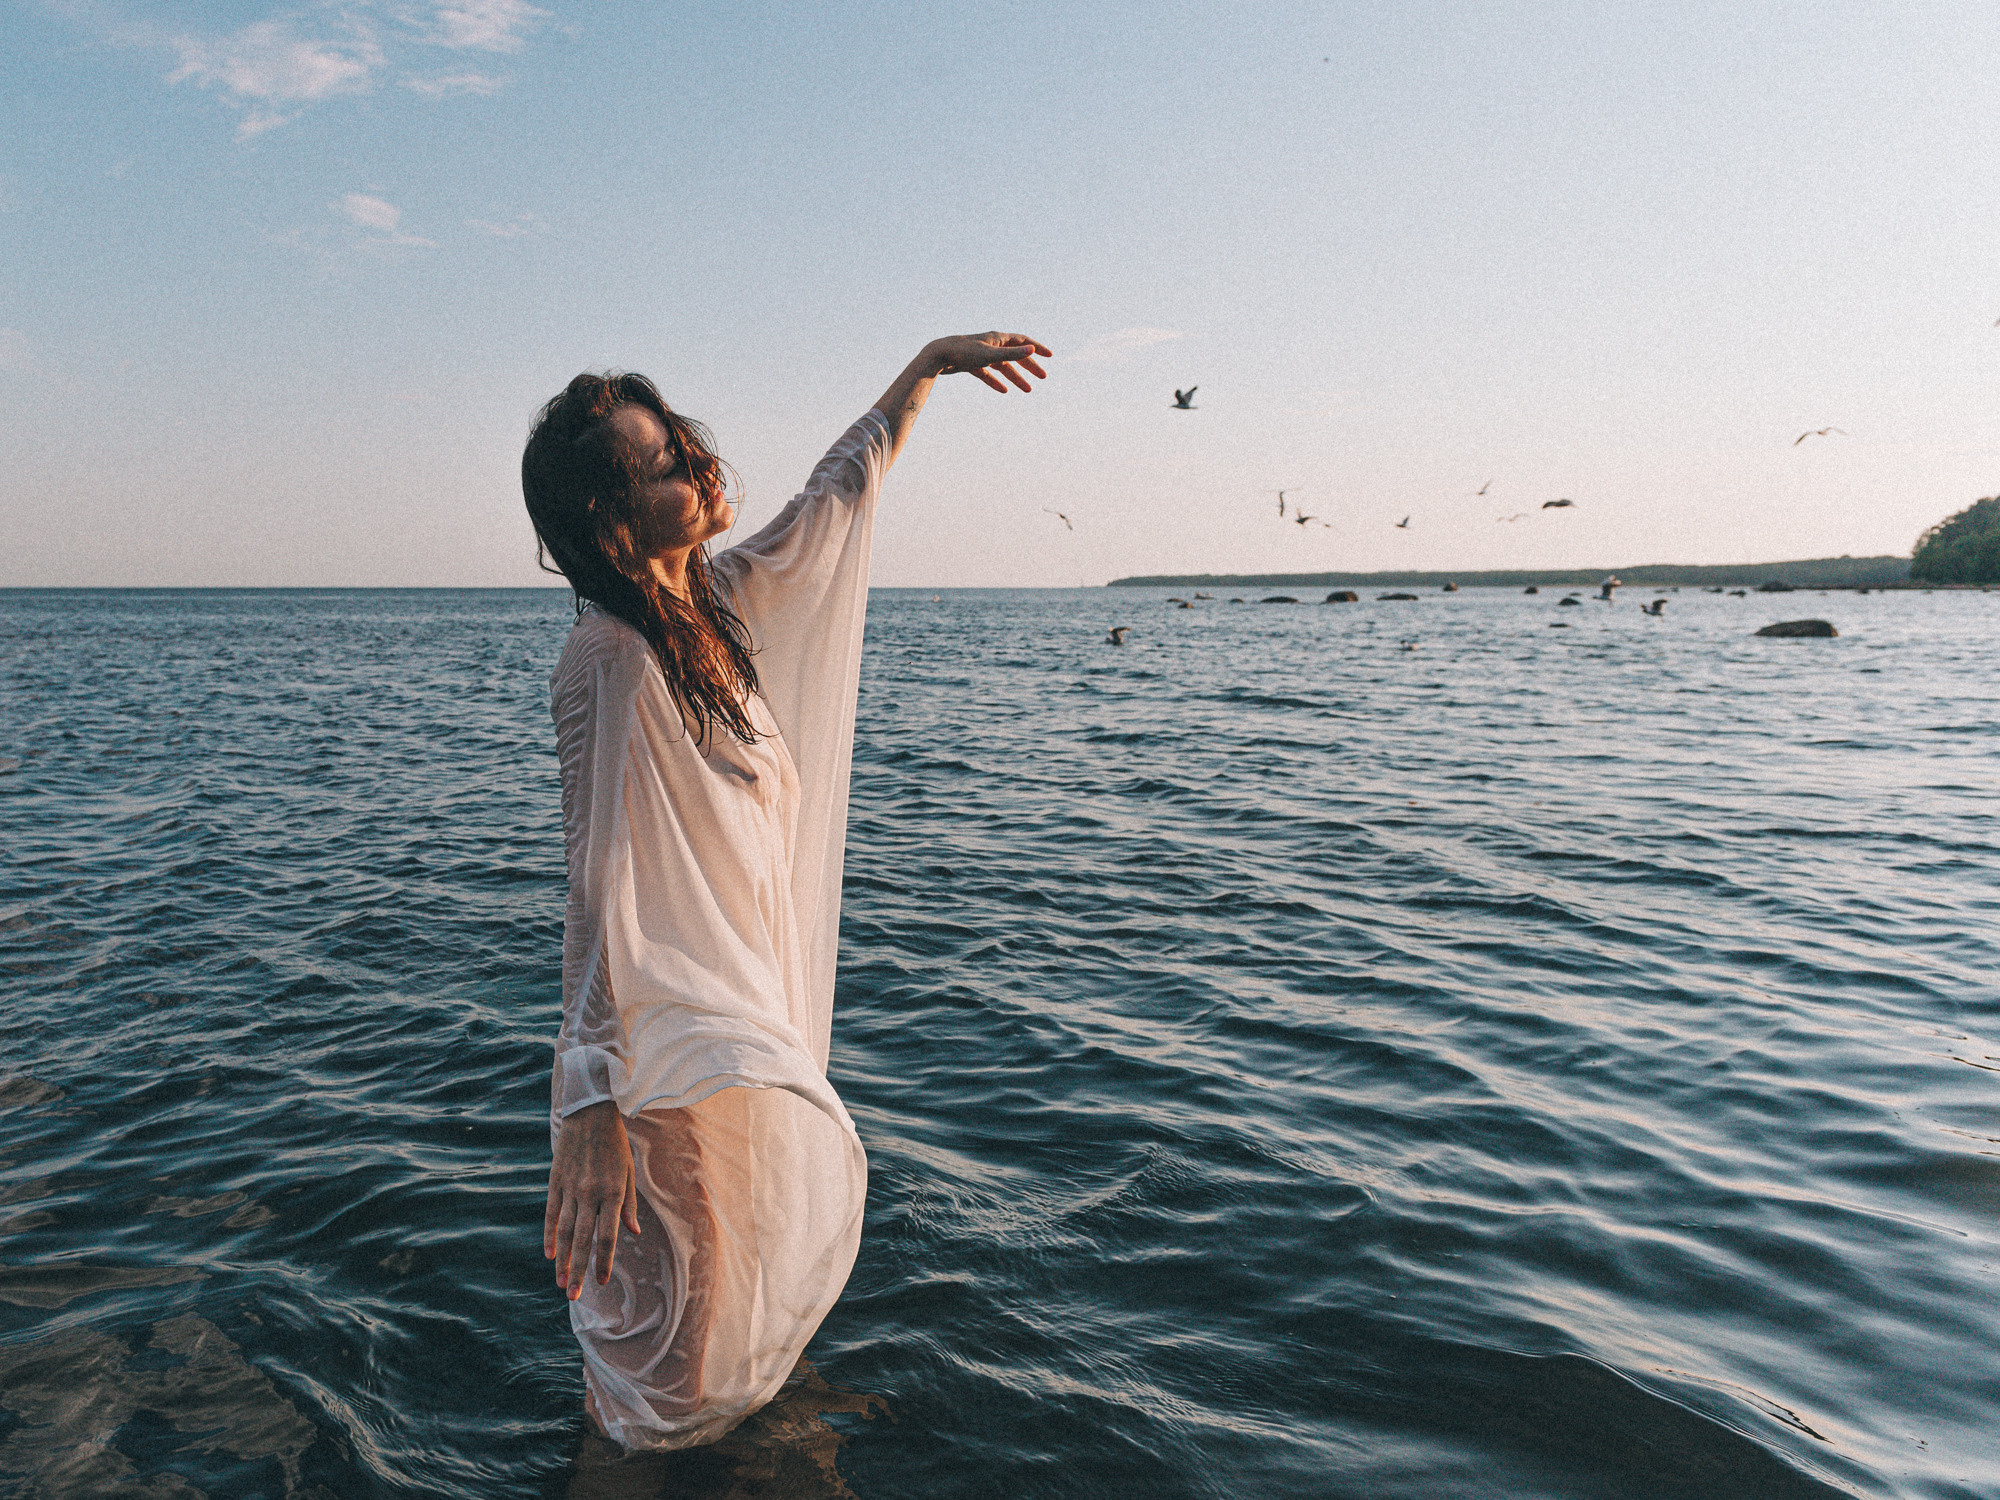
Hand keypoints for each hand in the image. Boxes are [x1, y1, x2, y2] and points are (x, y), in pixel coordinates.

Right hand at [545, 1100, 640, 1298]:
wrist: (589, 1114)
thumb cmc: (615, 1145)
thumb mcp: (629, 1171)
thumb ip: (629, 1204)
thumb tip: (633, 1233)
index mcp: (612, 1192)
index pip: (607, 1236)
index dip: (603, 1261)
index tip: (601, 1281)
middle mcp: (590, 1193)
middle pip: (583, 1240)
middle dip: (579, 1270)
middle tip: (574, 1295)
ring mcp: (570, 1188)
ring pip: (564, 1231)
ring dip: (562, 1259)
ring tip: (561, 1282)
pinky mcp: (555, 1182)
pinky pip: (552, 1214)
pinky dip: (550, 1235)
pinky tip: (550, 1254)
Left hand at [928, 332, 1051, 393]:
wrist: (937, 356)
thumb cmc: (963, 353)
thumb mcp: (990, 355)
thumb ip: (1011, 354)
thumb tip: (1032, 349)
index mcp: (998, 339)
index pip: (1023, 341)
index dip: (1037, 348)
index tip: (1050, 356)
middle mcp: (991, 345)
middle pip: (1015, 355)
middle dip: (1030, 366)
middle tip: (1043, 377)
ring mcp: (981, 354)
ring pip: (1003, 367)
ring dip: (1016, 377)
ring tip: (1028, 390)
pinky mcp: (972, 364)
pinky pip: (989, 374)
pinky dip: (997, 382)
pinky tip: (1004, 391)